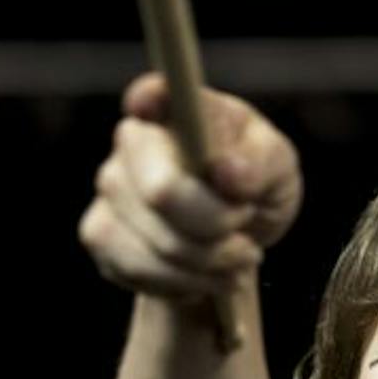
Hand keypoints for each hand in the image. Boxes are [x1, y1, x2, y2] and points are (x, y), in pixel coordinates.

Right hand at [78, 73, 302, 301]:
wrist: (237, 236)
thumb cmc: (256, 184)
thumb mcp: (278, 167)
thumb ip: (261, 164)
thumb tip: (228, 172)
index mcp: (178, 110)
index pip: (152, 94)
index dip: (148, 99)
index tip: (148, 107)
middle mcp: (133, 142)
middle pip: (162, 192)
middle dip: (216, 226)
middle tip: (244, 226)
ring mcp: (110, 188)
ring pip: (151, 243)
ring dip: (206, 264)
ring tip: (237, 257)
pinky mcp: (99, 234)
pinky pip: (135, 271)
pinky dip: (181, 284)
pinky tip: (203, 274)